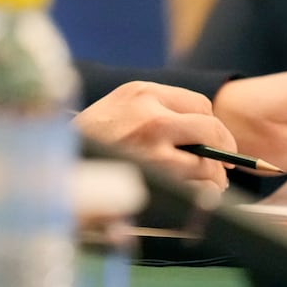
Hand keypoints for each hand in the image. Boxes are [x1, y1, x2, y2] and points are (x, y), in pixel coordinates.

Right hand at [72, 81, 237, 188]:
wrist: (61, 162)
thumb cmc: (89, 139)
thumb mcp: (118, 107)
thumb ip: (154, 109)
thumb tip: (203, 132)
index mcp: (142, 93)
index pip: (199, 104)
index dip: (210, 125)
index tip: (212, 139)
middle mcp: (150, 114)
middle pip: (211, 128)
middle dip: (224, 148)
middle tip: (225, 163)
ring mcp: (153, 145)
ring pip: (208, 160)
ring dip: (214, 174)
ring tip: (209, 182)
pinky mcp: (154, 173)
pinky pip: (199, 183)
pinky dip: (204, 191)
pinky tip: (195, 193)